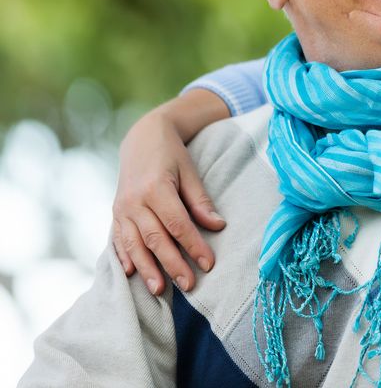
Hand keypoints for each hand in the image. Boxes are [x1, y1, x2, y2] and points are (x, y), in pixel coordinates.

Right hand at [112, 91, 228, 294]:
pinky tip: (131, 273)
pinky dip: (124, 257)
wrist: (141, 138)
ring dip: (147, 268)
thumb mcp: (190, 172)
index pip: (177, 224)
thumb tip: (218, 226)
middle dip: (172, 264)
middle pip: (155, 238)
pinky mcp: (114, 213)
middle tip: (189, 286)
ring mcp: (121, 208)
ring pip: (134, 244)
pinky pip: (118, 239)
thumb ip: (200, 201)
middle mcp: (134, 200)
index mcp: (156, 187)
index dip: (193, 245)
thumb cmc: (172, 155)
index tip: (208, 264)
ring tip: (159, 290)